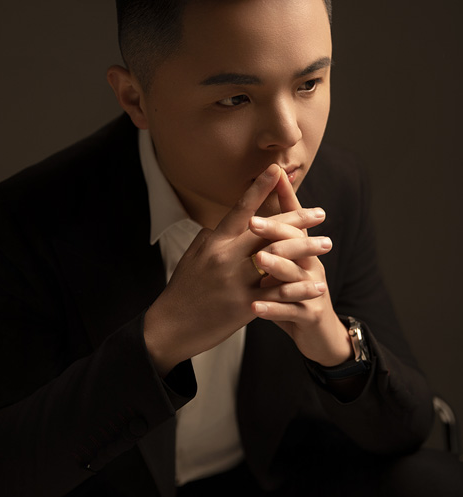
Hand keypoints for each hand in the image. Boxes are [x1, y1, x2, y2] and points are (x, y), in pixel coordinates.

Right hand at [143, 165, 325, 375]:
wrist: (169, 326)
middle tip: (320, 212)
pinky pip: (278, 294)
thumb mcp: (193, 256)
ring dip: (306, 250)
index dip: (260, 188)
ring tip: (326, 244)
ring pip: (278, 260)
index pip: (241, 209)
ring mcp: (236, 281)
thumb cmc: (183, 289)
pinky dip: (299, 289)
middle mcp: (226, 256)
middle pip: (267, 231)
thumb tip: (227, 221)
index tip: (277, 170)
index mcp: (214, 241)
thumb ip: (213, 237)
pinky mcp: (243, 306)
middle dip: (297, 220)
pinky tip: (318, 285)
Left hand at [249, 171, 352, 366]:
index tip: (271, 176)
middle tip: (253, 222)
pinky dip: (272, 310)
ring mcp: (312, 289)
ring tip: (258, 260)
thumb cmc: (293, 295)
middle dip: (275, 229)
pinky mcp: (310, 315)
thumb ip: (270, 242)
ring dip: (276, 266)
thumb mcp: (283, 266)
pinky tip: (254, 308)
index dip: (284, 197)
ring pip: (295, 274)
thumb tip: (249, 213)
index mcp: (301, 250)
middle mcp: (310, 264)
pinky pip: (290, 310)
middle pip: (295, 241)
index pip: (293, 218)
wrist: (320, 334)